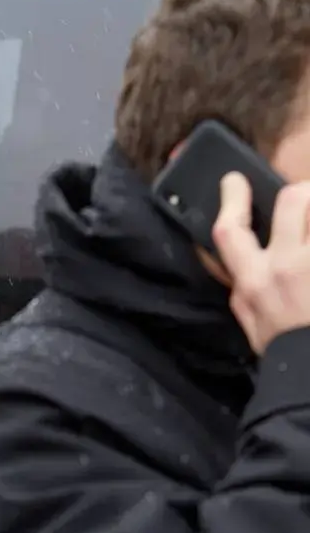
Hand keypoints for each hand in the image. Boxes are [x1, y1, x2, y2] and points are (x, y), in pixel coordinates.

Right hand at [214, 172, 309, 353]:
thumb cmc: (285, 351)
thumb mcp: (250, 323)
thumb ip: (244, 292)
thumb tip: (237, 270)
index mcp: (254, 279)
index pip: (231, 230)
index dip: (232, 199)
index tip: (235, 181)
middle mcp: (287, 265)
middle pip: (294, 198)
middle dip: (303, 192)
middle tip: (306, 201)